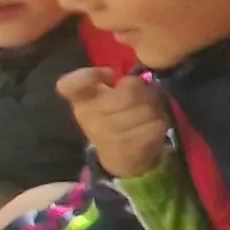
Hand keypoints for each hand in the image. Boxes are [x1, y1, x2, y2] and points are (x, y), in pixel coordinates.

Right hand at [58, 68, 175, 177]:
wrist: (119, 155)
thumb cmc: (113, 116)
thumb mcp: (105, 95)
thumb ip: (112, 81)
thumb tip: (128, 81)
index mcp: (81, 99)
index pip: (70, 85)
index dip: (89, 75)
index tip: (108, 74)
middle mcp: (88, 117)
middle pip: (129, 93)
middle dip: (144, 92)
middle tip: (142, 98)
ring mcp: (107, 136)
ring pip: (146, 110)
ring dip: (154, 109)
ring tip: (147, 113)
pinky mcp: (128, 149)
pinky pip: (155, 126)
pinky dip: (159, 123)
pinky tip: (151, 126)